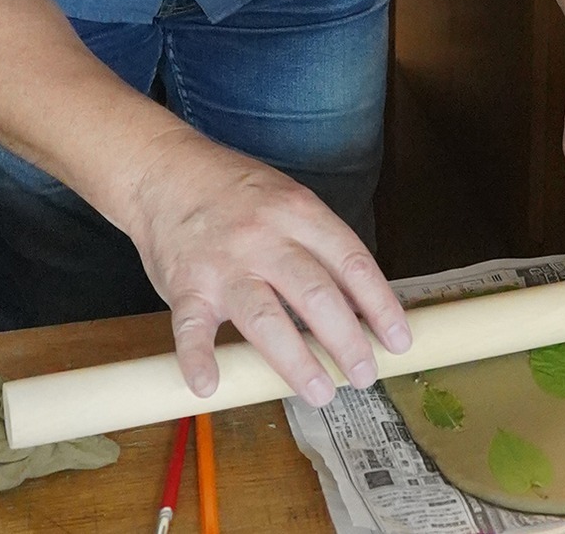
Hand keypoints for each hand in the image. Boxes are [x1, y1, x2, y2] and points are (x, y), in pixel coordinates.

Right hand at [122, 127, 410, 404]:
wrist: (166, 171)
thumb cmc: (238, 194)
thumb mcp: (290, 202)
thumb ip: (321, 248)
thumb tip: (360, 306)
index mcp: (301, 214)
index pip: (352, 263)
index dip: (380, 306)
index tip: (398, 341)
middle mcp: (265, 238)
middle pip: (316, 293)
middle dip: (347, 340)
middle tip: (365, 375)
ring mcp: (223, 263)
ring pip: (264, 316)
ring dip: (295, 360)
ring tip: (321, 392)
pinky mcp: (185, 284)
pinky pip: (191, 326)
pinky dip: (198, 357)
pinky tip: (210, 385)